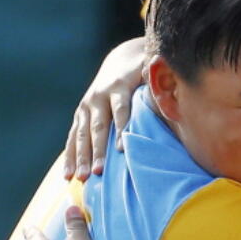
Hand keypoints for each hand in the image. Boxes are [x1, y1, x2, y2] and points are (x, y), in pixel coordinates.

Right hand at [65, 38, 145, 180]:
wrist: (121, 61)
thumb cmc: (144, 74)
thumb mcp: (152, 72)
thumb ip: (159, 83)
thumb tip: (172, 90)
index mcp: (118, 87)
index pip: (120, 110)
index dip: (121, 128)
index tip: (121, 149)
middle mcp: (98, 97)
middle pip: (98, 127)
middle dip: (97, 150)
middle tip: (98, 172)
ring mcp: (86, 106)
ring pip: (82, 135)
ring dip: (81, 157)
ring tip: (82, 178)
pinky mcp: (79, 115)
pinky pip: (73, 138)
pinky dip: (70, 156)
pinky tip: (68, 175)